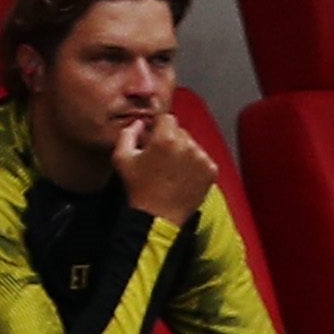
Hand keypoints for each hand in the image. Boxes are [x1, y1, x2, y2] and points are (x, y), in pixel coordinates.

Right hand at [114, 110, 216, 225]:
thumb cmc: (138, 188)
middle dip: (170, 140)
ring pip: (192, 145)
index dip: (158, 127)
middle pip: (180, 131)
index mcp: (166, 138)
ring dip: (183, 152)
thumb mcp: (121, 158)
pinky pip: (202, 159)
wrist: (158, 216)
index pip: (167, 118)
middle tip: (159, 157)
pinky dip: (193, 165)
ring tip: (171, 170)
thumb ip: (128, 134)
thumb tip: (139, 124)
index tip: (153, 138)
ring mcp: (202, 158)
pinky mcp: (211, 171)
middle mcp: (188, 145)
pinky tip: (181, 176)